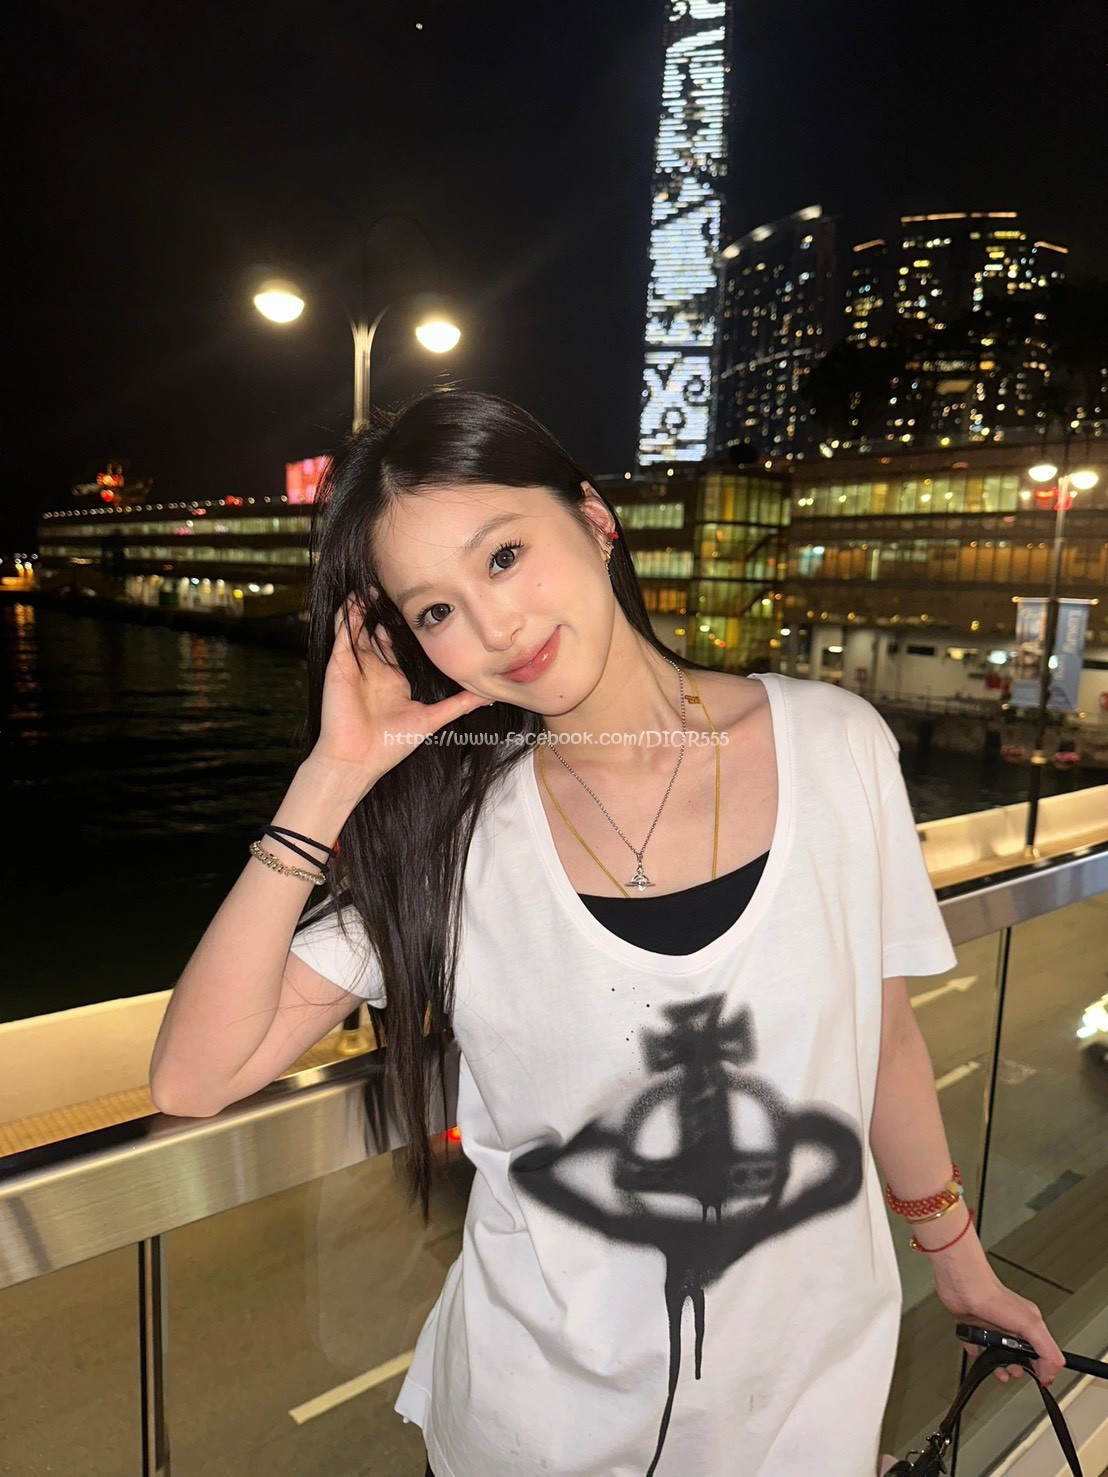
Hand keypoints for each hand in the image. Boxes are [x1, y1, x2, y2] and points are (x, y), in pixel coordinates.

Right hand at [309, 596, 489, 799]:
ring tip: (372, 586)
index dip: (404, 626)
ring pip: (358, 628)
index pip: (396, 646)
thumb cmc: (390, 745)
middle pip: (376, 632)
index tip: (420, 607)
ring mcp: (354, 666)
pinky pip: (342, 633)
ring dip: (363, 608)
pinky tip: (354, 598)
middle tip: (394, 588)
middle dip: (383, 611)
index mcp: (391, 680)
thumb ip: (458, 704)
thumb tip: (487, 697)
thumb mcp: (432, 718)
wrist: (358, 760)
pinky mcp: (339, 665)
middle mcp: (372, 670)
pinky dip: (347, 615)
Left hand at [935, 1260, 1063, 1385]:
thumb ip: (1047, 1350)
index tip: (1035, 1378)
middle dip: (1017, 1368)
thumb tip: (1050, 1374)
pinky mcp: (974, 1324)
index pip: (1042, 1352)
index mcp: (1029, 1322)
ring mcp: (992, 1324)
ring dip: (998, 1364)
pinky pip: (977, 1344)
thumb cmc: (993, 1296)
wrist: (963, 1285)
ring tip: (997, 1368)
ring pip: (998, 1352)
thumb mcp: (1031, 1326)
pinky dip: (977, 1351)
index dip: (1039, 1368)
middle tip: (1012, 1371)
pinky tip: (977, 1351)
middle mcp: (1011, 1323)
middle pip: (1019, 1354)